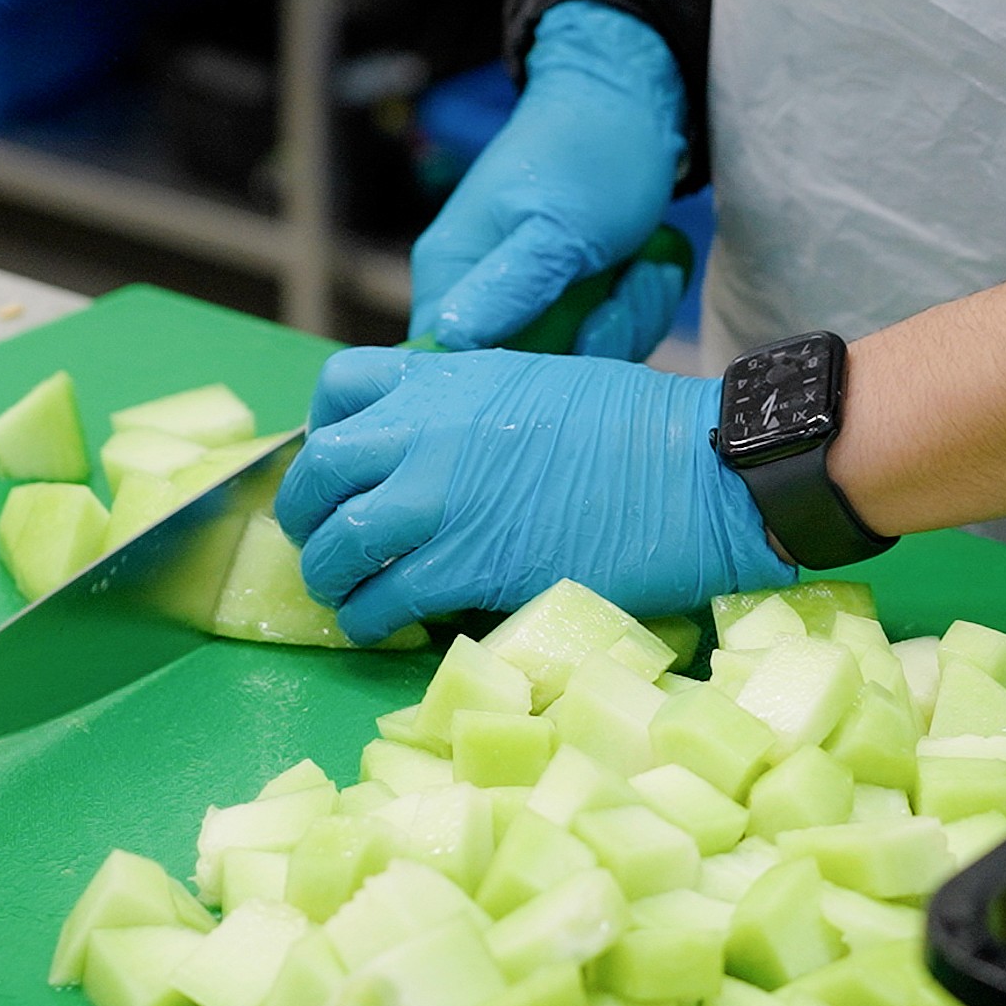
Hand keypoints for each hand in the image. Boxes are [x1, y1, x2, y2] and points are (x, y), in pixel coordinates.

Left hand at [274, 349, 794, 643]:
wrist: (700, 472)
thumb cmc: (642, 428)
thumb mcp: (537, 383)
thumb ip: (472, 410)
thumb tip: (441, 452)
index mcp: (449, 378)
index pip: (340, 388)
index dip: (323, 432)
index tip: (337, 468)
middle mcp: (428, 431)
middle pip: (319, 471)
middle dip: (305, 514)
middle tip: (320, 543)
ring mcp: (441, 499)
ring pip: (337, 544)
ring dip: (329, 577)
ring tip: (346, 596)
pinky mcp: (467, 565)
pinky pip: (382, 599)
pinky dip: (369, 620)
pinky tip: (383, 627)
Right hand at [412, 1, 688, 360]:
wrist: (635, 105)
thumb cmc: (587, 153)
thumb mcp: (554, 228)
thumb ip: (507, 288)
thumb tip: (449, 340)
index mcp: (451, 275)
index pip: (451, 365)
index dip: (507, 377)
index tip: (567, 350)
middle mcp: (481, 297)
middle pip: (526, 374)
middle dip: (593, 338)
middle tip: (626, 285)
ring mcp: (531, 301)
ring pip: (578, 360)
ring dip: (628, 318)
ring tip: (643, 263)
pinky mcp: (573, 302)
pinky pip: (605, 339)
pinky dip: (638, 306)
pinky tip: (649, 264)